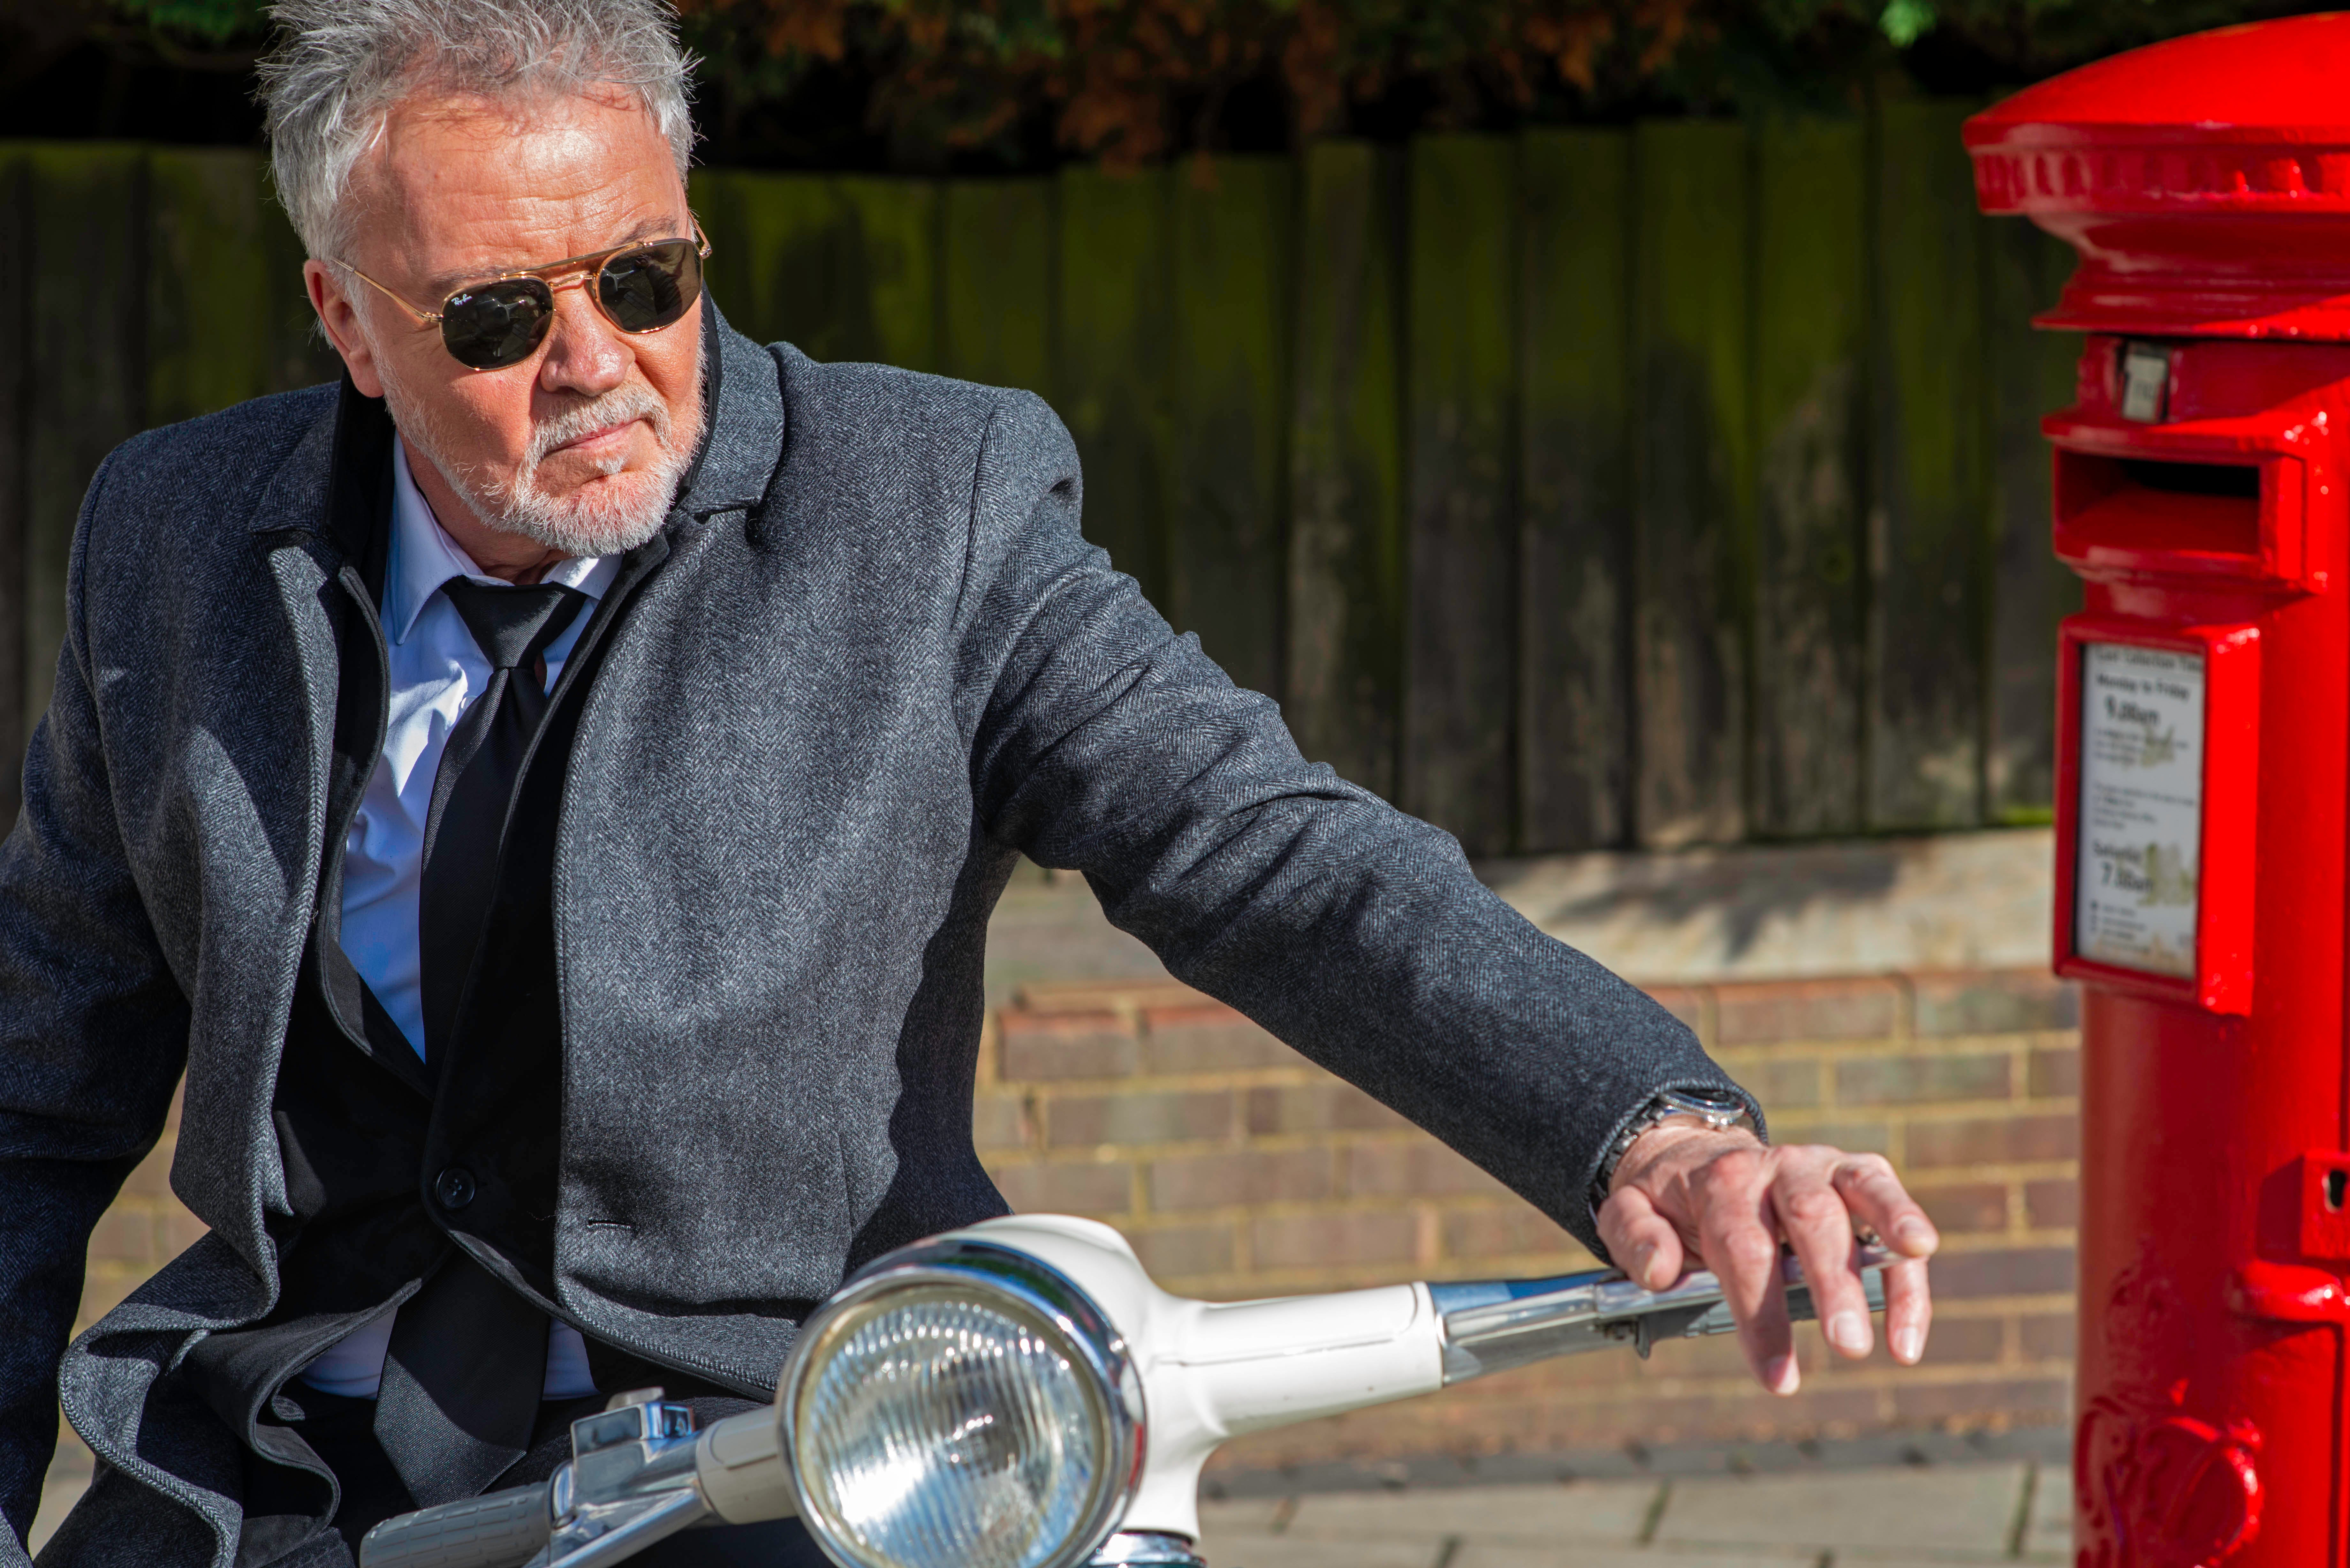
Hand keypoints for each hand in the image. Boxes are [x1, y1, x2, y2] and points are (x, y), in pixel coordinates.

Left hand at [1596, 1125, 1936, 1394]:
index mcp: (1723, 1180)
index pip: (1742, 1246)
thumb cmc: (1669, 1202)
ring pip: (1865, 1197)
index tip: (1777, 1377)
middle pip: (1810, 1219)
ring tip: (1901, 1321)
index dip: (1761, 1313)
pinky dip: (1908, 1273)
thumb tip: (1660, 1272)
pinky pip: (1894, 1215)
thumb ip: (1634, 1238)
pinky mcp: (1860, 1174)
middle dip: (1831, 1285)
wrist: (1695, 1154)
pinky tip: (1909, 1333)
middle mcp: (1778, 1166)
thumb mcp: (1630, 1212)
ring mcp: (1823, 1166)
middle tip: (1847, 1347)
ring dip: (1887, 1260)